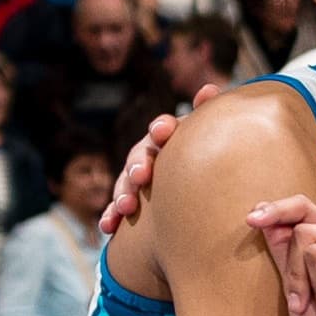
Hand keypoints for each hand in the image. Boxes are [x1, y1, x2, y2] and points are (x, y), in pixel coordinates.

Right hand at [99, 86, 221, 232]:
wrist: (194, 188)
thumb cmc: (201, 156)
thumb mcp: (205, 136)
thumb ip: (205, 114)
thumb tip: (209, 88)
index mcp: (166, 140)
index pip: (161, 130)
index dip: (162, 129)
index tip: (165, 131)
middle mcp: (147, 157)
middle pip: (138, 157)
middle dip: (138, 165)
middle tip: (142, 175)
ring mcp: (134, 181)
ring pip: (125, 184)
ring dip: (123, 194)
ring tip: (126, 206)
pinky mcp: (128, 204)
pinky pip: (116, 210)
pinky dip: (110, 217)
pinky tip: (107, 227)